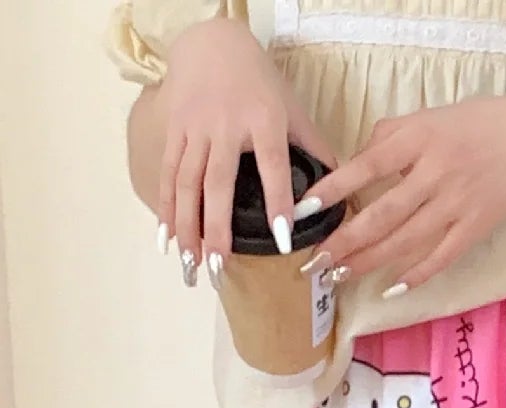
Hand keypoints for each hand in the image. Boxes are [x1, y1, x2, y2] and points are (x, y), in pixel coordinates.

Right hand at [128, 19, 335, 270]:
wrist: (212, 42)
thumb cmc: (259, 82)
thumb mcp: (292, 108)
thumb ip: (314, 148)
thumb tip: (339, 189)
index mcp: (263, 120)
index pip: (273, 166)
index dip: (277, 202)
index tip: (282, 240)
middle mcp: (226, 125)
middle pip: (219, 182)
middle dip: (217, 227)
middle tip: (218, 266)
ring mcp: (196, 127)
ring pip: (188, 182)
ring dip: (187, 225)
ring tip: (191, 262)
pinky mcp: (174, 129)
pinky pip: (169, 173)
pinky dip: (165, 206)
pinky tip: (167, 238)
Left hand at [302, 95, 505, 292]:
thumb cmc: (476, 124)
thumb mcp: (428, 117)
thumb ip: (389, 138)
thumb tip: (356, 166)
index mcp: (419, 139)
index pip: (367, 166)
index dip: (333, 191)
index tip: (304, 211)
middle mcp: (435, 173)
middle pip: (382, 215)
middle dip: (344, 241)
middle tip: (312, 262)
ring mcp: (456, 204)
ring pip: (405, 241)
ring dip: (369, 262)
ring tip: (339, 275)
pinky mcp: (475, 228)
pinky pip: (440, 258)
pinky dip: (415, 276)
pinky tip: (390, 289)